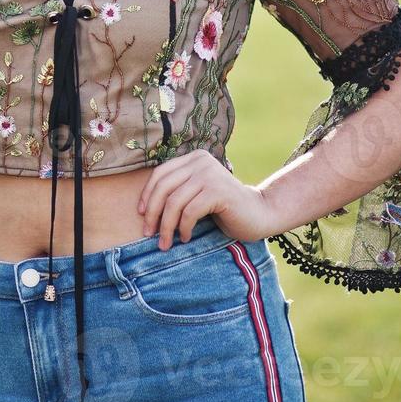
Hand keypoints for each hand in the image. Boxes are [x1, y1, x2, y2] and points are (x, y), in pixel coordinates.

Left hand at [136, 149, 281, 248]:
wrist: (260, 214)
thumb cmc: (224, 208)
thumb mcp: (196, 194)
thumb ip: (178, 191)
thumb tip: (142, 207)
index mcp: (194, 158)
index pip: (160, 174)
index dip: (147, 195)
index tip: (140, 214)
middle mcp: (201, 161)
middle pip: (164, 188)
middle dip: (152, 213)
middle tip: (148, 234)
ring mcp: (210, 174)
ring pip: (174, 202)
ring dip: (166, 226)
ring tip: (165, 243)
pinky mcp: (218, 191)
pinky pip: (190, 212)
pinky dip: (183, 228)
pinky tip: (185, 238)